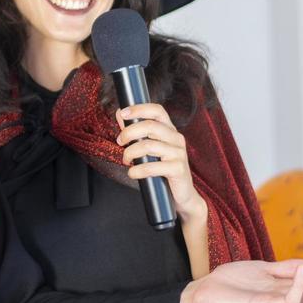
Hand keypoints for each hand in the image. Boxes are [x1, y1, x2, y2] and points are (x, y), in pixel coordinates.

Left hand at [117, 103, 203, 223]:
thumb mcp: (150, 148)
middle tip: (120, 142)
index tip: (122, 113)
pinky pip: (153, 167)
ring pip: (148, 146)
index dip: (139, 109)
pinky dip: (138, 170)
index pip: (157, 110)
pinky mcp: (178, 169)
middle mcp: (176, 138)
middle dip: (129, 132)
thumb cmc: (164, 169)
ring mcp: (179, 153)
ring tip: (126, 160)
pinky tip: (132, 173)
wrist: (182, 194)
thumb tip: (120, 114)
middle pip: (150, 126)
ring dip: (130, 153)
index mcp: (170, 130)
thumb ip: (136, 131)